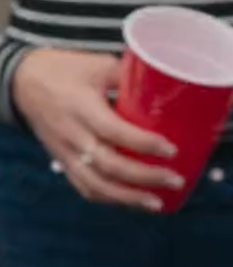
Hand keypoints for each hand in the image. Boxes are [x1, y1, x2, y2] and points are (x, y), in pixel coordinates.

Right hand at [12, 48, 184, 211]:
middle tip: (175, 179)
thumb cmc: (65, 70)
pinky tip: (133, 202)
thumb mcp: (98, 65)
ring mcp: (65, 152)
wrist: (23, 82)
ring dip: (128, 198)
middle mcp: (71, 134)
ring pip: (95, 184)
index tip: (171, 150)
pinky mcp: (63, 162)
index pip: (114, 131)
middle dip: (144, 177)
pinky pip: (85, 187)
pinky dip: (110, 198)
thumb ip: (131, 78)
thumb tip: (170, 88)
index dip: (144, 144)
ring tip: (157, 202)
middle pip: (108, 165)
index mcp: (81, 107)